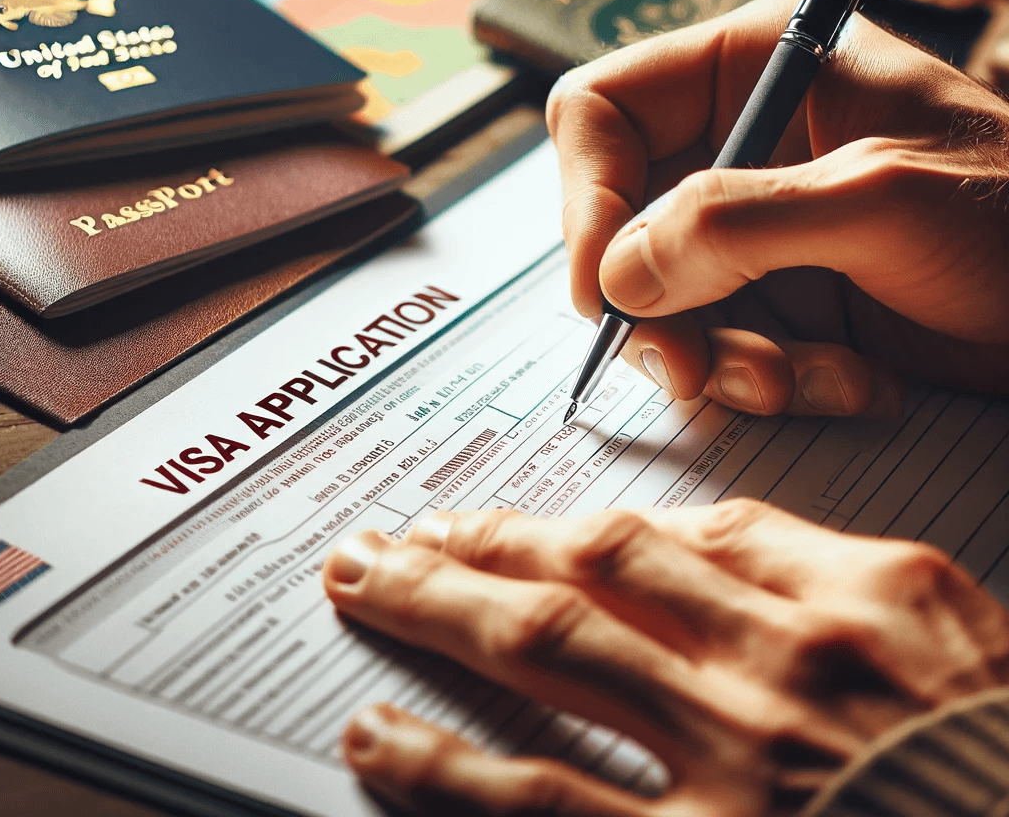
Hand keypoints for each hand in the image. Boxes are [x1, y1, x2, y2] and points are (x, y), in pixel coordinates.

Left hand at [323, 502, 1008, 815]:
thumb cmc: (1002, 756)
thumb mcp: (945, 631)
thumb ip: (819, 576)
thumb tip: (705, 538)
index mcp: (848, 596)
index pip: (671, 533)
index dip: (564, 522)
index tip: (500, 523)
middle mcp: (777, 662)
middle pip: (587, 566)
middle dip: (480, 541)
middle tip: (400, 531)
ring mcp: (733, 762)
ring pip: (547, 652)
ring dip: (440, 608)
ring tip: (366, 583)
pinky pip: (540, 803)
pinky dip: (445, 766)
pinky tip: (379, 736)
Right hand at [546, 0, 1008, 416]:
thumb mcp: (879, 202)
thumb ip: (736, 227)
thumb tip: (616, 275)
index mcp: (750, 69)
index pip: (601, 115)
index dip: (586, 200)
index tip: (602, 290)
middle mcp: (736, 146)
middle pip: (619, 226)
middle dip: (658, 310)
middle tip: (696, 370)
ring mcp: (753, 230)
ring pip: (662, 304)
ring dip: (722, 359)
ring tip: (804, 380)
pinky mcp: (776, 298)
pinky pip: (717, 348)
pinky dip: (771, 382)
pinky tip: (850, 381)